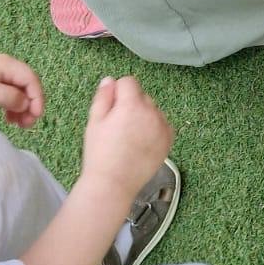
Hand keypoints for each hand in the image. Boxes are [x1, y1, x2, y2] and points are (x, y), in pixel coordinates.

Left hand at [0, 53, 43, 127]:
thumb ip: (9, 97)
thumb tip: (26, 104)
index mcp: (7, 65)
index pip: (31, 79)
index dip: (37, 97)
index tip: (37, 116)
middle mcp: (6, 68)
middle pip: (27, 85)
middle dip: (31, 104)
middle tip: (28, 124)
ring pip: (20, 91)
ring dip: (23, 107)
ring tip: (20, 124)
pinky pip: (10, 95)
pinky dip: (13, 107)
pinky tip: (9, 119)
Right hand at [80, 76, 172, 201]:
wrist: (113, 185)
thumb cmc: (100, 154)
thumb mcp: (94, 122)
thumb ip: (103, 97)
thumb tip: (110, 80)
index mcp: (131, 104)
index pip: (128, 82)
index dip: (117, 94)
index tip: (111, 111)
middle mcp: (151, 111)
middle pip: (141, 96)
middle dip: (131, 105)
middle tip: (118, 128)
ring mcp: (163, 125)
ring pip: (152, 110)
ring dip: (143, 116)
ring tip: (129, 138)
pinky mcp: (169, 138)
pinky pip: (162, 124)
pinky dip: (154, 128)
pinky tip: (141, 143)